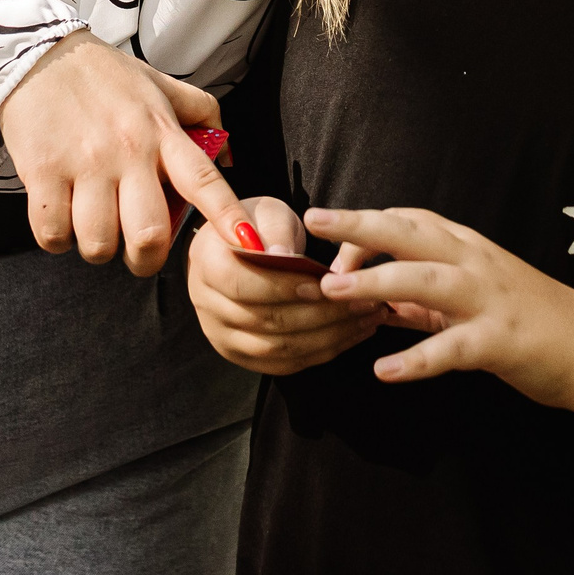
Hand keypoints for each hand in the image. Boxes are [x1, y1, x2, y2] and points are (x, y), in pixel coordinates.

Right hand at [0, 31, 254, 276]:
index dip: (228, 216)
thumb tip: (232, 158)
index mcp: (162, 131)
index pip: (204, 179)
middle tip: (137, 251)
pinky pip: (54, 233)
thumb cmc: (105, 77)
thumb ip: (201, 114)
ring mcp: (85, 163)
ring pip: (100, 243)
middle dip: (145, 259)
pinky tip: (61, 216)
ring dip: (98, 247)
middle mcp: (129, 149)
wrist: (36, 54)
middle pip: (150, 235)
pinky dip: (57, 238)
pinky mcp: (43, 171)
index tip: (248, 245)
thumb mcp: (160, 85)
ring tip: (93, 225)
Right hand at [187, 197, 385, 374]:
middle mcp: (208, 307)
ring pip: (279, 348)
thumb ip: (274, 229)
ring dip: (329, 336)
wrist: (238, 252)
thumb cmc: (258, 227)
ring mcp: (224, 337)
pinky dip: (323, 351)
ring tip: (367, 317)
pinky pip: (286, 363)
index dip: (285, 287)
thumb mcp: (265, 211)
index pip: (242, 286)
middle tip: (364, 300)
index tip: (325, 281)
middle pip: (265, 321)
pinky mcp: (245, 356)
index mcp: (206, 265)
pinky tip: (353, 333)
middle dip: (321, 313)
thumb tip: (283, 256)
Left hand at [309, 206, 573, 403]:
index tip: (331, 246)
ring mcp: (489, 300)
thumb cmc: (530, 318)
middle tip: (315, 221)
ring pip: (425, 280)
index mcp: (467, 248)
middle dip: (359, 225)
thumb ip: (425, 298)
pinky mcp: (500, 341)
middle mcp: (475, 263)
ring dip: (375, 282)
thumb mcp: (474, 296)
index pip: (409, 220)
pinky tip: (383, 371)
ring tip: (333, 293)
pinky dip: (415, 360)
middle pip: (410, 233)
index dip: (365, 227)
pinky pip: (452, 348)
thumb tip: (375, 300)